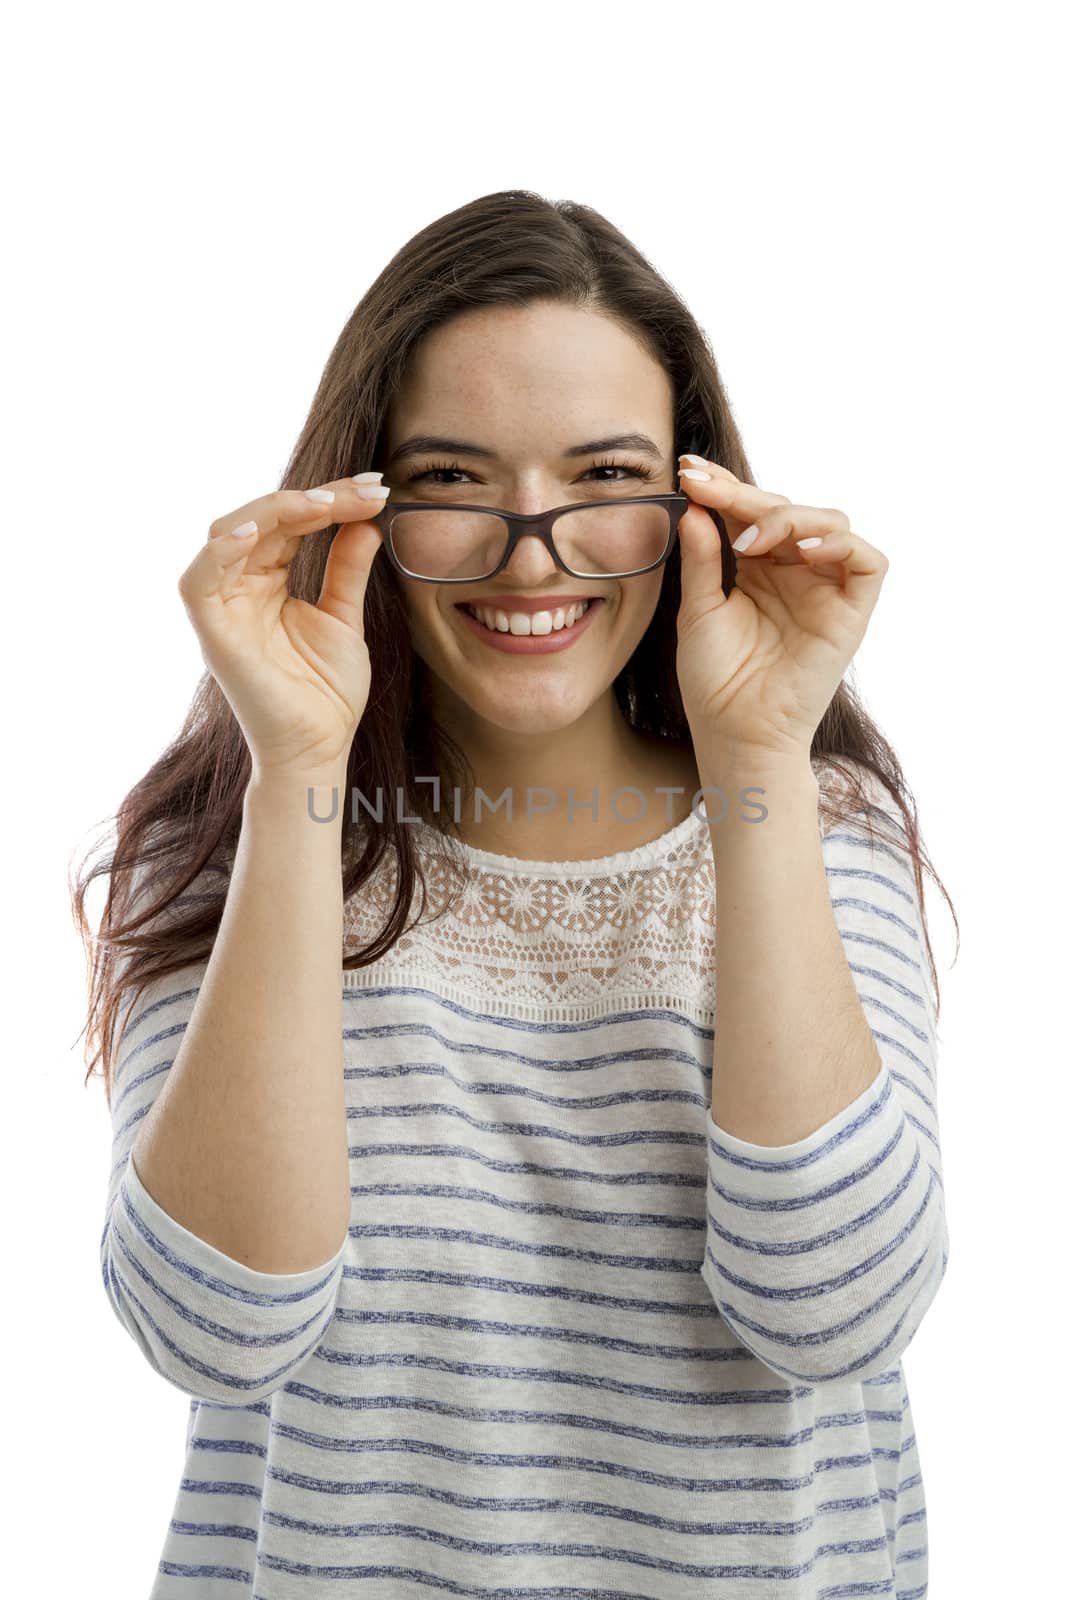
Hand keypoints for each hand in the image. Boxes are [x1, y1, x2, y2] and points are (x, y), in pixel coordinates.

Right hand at [178, 474, 389, 780]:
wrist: (320, 749)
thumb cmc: (326, 694)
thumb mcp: (344, 618)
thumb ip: (346, 569)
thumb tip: (364, 521)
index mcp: (266, 582)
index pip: (290, 523)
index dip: (330, 499)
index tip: (376, 487)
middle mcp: (239, 588)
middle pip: (263, 518)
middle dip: (315, 497)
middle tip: (366, 489)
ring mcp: (223, 608)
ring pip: (228, 533)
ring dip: (276, 510)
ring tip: (326, 503)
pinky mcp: (212, 633)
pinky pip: (198, 580)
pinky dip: (222, 550)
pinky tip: (260, 531)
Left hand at [672, 454, 888, 767]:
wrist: (736, 733)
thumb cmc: (716, 681)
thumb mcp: (699, 609)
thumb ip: (701, 558)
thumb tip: (693, 506)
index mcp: (760, 569)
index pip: (750, 514)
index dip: (725, 488)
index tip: (689, 472)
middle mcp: (796, 573)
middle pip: (787, 510)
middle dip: (746, 494)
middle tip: (707, 489)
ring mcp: (826, 590)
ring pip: (830, 523)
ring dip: (789, 517)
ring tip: (749, 539)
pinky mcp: (852, 612)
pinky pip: (867, 561)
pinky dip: (840, 543)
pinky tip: (801, 547)